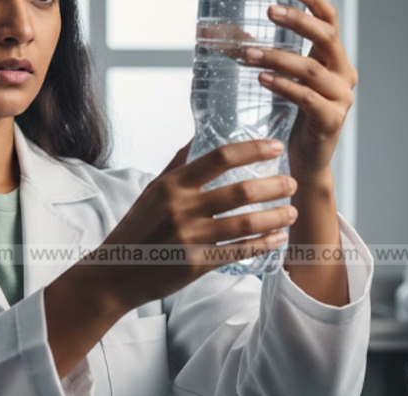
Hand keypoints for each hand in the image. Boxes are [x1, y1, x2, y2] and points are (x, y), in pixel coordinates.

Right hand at [90, 140, 297, 311]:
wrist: (115, 273)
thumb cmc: (137, 228)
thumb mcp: (152, 191)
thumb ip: (178, 164)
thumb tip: (199, 135)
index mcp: (172, 186)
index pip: (219, 158)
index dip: (252, 149)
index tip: (276, 146)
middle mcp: (181, 209)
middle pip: (240, 191)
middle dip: (274, 186)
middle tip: (291, 183)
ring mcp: (189, 238)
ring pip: (245, 224)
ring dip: (275, 216)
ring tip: (292, 211)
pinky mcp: (196, 265)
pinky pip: (238, 252)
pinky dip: (263, 244)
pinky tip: (278, 239)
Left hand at [247, 0, 357, 178]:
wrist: (306, 161)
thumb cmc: (293, 118)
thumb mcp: (284, 80)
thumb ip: (267, 57)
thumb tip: (226, 34)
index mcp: (335, 60)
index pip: (331, 22)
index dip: (315, 1)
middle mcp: (343, 75)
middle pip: (326, 38)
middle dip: (298, 21)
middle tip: (269, 11)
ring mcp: (341, 98)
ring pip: (310, 69)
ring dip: (277, 57)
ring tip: (249, 53)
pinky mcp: (331, 120)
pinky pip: (306, 97)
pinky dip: (283, 86)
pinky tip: (263, 79)